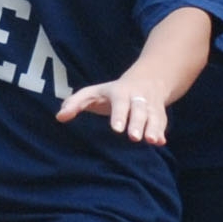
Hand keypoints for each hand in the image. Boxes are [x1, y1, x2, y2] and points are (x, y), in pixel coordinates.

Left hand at [59, 71, 174, 143]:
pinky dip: (162, 131)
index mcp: (120, 92)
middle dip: (138, 123)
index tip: (117, 129)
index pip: (120, 102)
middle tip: (134, 138)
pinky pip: (162, 122)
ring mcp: (151, 105)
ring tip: (152, 141)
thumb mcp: (93, 93)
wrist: (148, 79)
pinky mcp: (160, 114)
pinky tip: (161, 142)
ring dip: (153, 128)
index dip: (119, 115)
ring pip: (154, 115)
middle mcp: (138, 97)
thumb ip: (75, 103)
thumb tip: (59, 117)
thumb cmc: (111, 92)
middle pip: (139, 109)